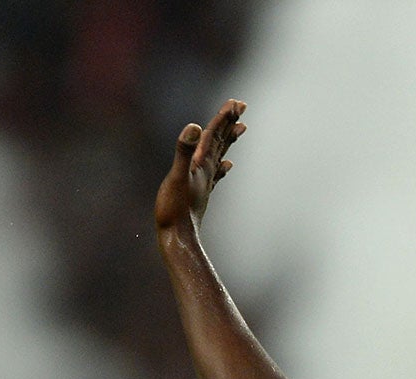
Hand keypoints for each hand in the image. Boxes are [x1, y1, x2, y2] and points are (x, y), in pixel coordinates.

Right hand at [154, 98, 244, 238]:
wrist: (178, 239)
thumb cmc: (174, 210)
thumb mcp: (176, 177)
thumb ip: (184, 151)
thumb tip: (193, 127)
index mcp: (201, 164)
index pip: (214, 135)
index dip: (224, 117)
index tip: (236, 102)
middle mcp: (207, 171)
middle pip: (220, 141)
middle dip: (230, 122)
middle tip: (241, 105)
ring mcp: (205, 182)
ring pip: (220, 155)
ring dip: (228, 140)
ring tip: (241, 128)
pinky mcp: (201, 193)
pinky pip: (215, 174)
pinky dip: (222, 166)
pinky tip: (228, 165)